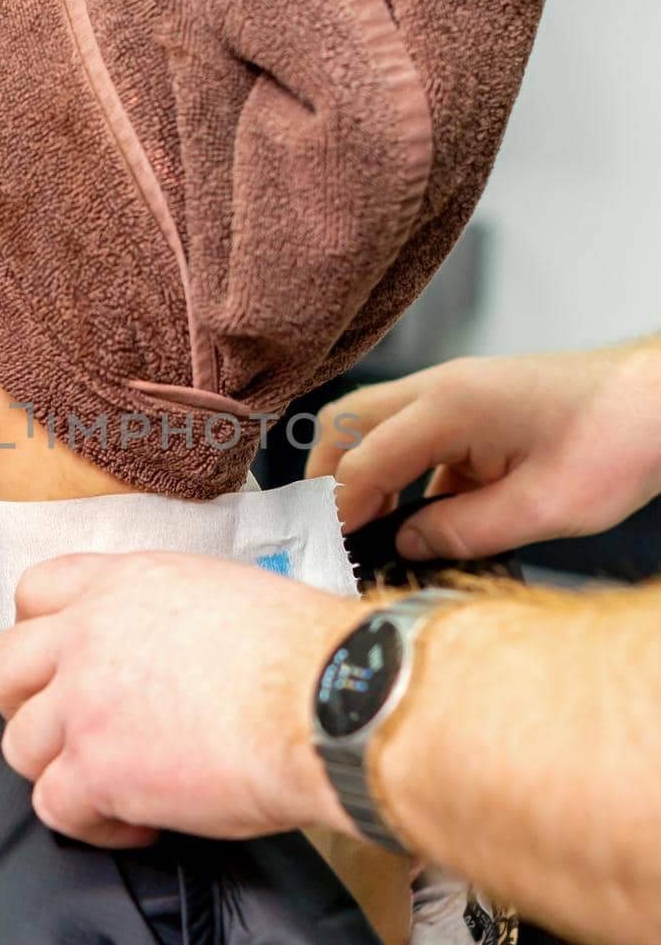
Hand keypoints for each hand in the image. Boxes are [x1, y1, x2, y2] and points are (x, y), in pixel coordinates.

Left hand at [0, 550, 369, 848]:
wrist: (328, 702)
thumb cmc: (306, 653)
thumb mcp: (226, 594)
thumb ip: (171, 614)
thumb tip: (170, 649)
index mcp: (124, 584)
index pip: (35, 591)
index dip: (40, 634)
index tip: (63, 667)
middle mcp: (89, 635)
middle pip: (0, 669)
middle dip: (24, 706)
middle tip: (70, 731)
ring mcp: (84, 703)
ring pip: (19, 744)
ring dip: (62, 770)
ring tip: (115, 785)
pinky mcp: (96, 769)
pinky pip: (55, 807)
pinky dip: (92, 826)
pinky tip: (142, 824)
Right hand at [305, 335, 660, 560]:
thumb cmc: (617, 441)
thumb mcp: (541, 508)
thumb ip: (462, 531)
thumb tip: (408, 544)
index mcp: (450, 406)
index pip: (361, 462)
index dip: (337, 515)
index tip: (327, 555)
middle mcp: (442, 388)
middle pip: (346, 425)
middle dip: (329, 482)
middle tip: (332, 537)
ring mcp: (456, 392)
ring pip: (374, 426)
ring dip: (363, 474)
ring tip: (369, 530)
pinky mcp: (474, 406)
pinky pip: (414, 436)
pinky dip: (401, 473)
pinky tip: (421, 517)